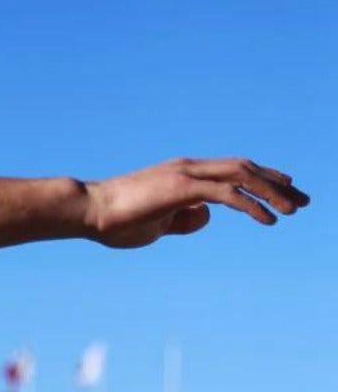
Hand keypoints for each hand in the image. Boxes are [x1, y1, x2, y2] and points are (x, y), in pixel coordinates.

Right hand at [82, 157, 308, 248]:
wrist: (88, 210)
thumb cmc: (115, 220)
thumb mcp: (157, 224)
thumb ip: (182, 219)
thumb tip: (205, 217)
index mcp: (184, 174)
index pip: (233, 170)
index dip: (262, 177)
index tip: (284, 188)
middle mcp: (190, 167)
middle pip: (245, 168)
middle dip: (277, 183)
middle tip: (303, 199)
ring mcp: (187, 174)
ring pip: (242, 176)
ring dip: (273, 192)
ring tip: (295, 209)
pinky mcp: (183, 188)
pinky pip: (228, 194)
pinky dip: (252, 204)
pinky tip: (269, 219)